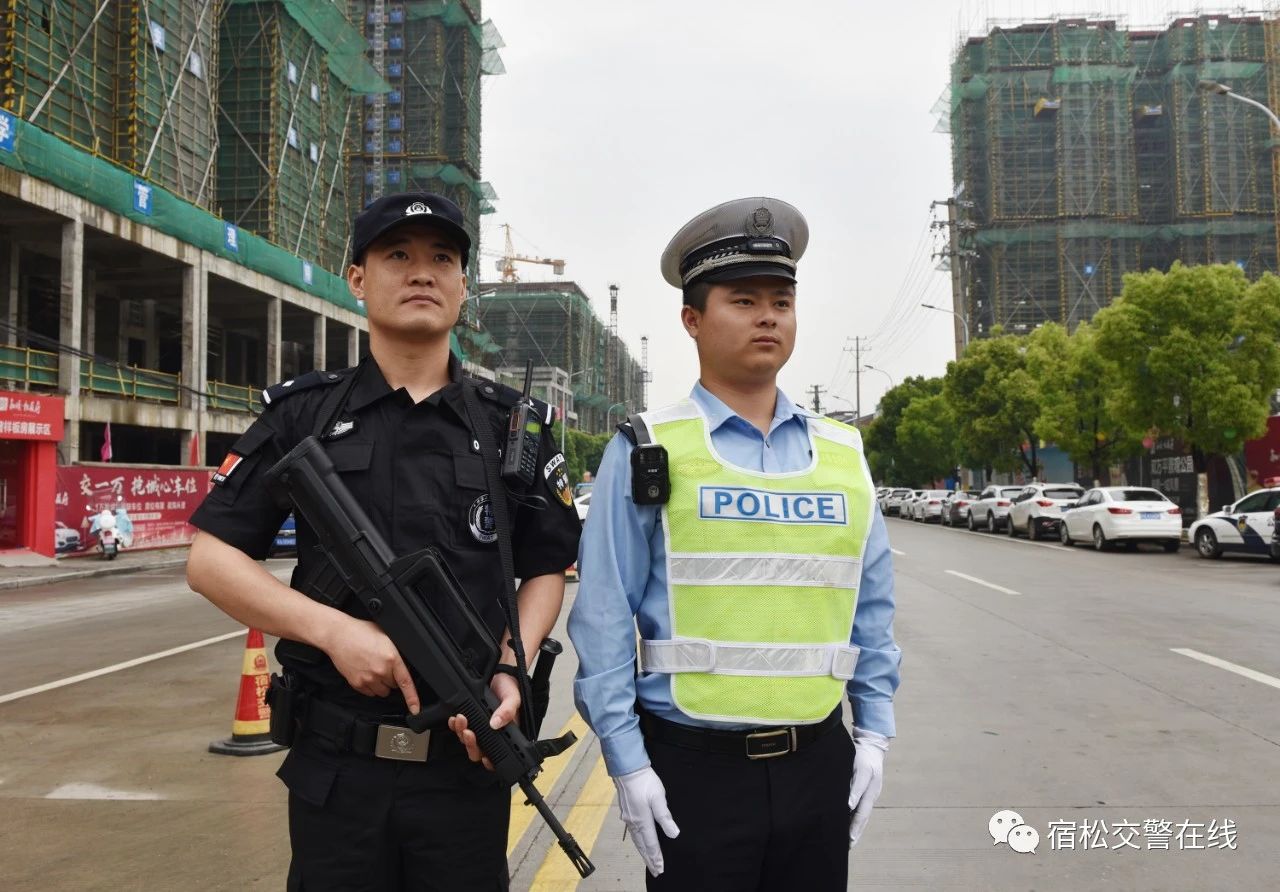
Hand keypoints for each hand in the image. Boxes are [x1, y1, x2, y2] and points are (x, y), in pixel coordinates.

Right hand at [324, 617, 419, 711]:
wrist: (338, 635)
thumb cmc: (361, 632)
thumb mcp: (386, 636)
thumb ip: (396, 651)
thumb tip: (405, 662)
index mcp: (391, 658)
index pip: (406, 682)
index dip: (412, 698)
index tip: (415, 709)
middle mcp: (380, 671)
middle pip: (394, 685)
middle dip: (392, 678)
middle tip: (384, 665)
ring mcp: (368, 678)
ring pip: (382, 692)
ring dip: (382, 684)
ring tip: (374, 669)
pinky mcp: (356, 683)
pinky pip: (369, 693)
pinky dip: (370, 686)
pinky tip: (366, 673)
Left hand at [448, 671, 520, 770]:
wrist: (500, 674)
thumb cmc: (510, 688)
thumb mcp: (513, 699)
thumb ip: (507, 711)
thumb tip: (495, 724)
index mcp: (505, 734)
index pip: (498, 755)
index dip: (490, 761)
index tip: (485, 758)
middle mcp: (492, 734)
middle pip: (478, 751)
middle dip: (470, 745)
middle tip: (468, 733)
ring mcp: (480, 727)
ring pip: (467, 741)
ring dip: (461, 733)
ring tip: (461, 720)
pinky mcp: (470, 719)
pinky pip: (459, 729)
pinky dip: (454, 726)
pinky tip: (454, 719)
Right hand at [614, 766, 679, 876]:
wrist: (627, 769)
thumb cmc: (645, 782)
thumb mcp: (658, 797)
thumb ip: (665, 817)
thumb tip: (674, 834)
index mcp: (643, 821)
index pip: (651, 844)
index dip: (656, 857)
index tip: (661, 869)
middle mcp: (634, 823)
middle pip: (642, 846)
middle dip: (649, 859)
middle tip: (655, 872)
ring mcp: (628, 818)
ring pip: (636, 841)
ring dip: (643, 852)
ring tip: (648, 861)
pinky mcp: (626, 812)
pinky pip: (633, 833)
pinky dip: (638, 843)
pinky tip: (639, 842)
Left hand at [848, 727, 887, 847]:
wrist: (871, 749)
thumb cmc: (863, 757)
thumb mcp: (860, 767)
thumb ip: (856, 784)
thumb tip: (850, 803)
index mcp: (870, 788)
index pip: (861, 807)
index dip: (854, 820)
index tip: (849, 832)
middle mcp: (871, 795)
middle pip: (863, 816)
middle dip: (856, 831)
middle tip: (849, 845)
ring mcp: (869, 796)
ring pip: (862, 816)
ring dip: (856, 829)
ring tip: (849, 843)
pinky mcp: (866, 796)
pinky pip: (861, 811)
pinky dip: (855, 821)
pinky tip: (848, 829)